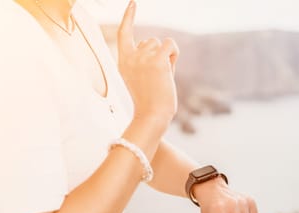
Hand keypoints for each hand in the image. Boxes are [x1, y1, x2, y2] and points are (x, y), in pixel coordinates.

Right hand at [117, 0, 179, 122]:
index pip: (124, 33)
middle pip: (150, 40)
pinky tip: (170, 70)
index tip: (133, 3)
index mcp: (123, 62)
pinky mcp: (157, 60)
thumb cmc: (150, 102)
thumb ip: (148, 60)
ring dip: (167, 57)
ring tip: (162, 77)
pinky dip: (174, 54)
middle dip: (158, 55)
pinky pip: (170, 45)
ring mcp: (142, 58)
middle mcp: (130, 57)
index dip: (129, 17)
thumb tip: (165, 46)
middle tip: (157, 77)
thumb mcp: (143, 78)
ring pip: (161, 43)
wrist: (152, 116)